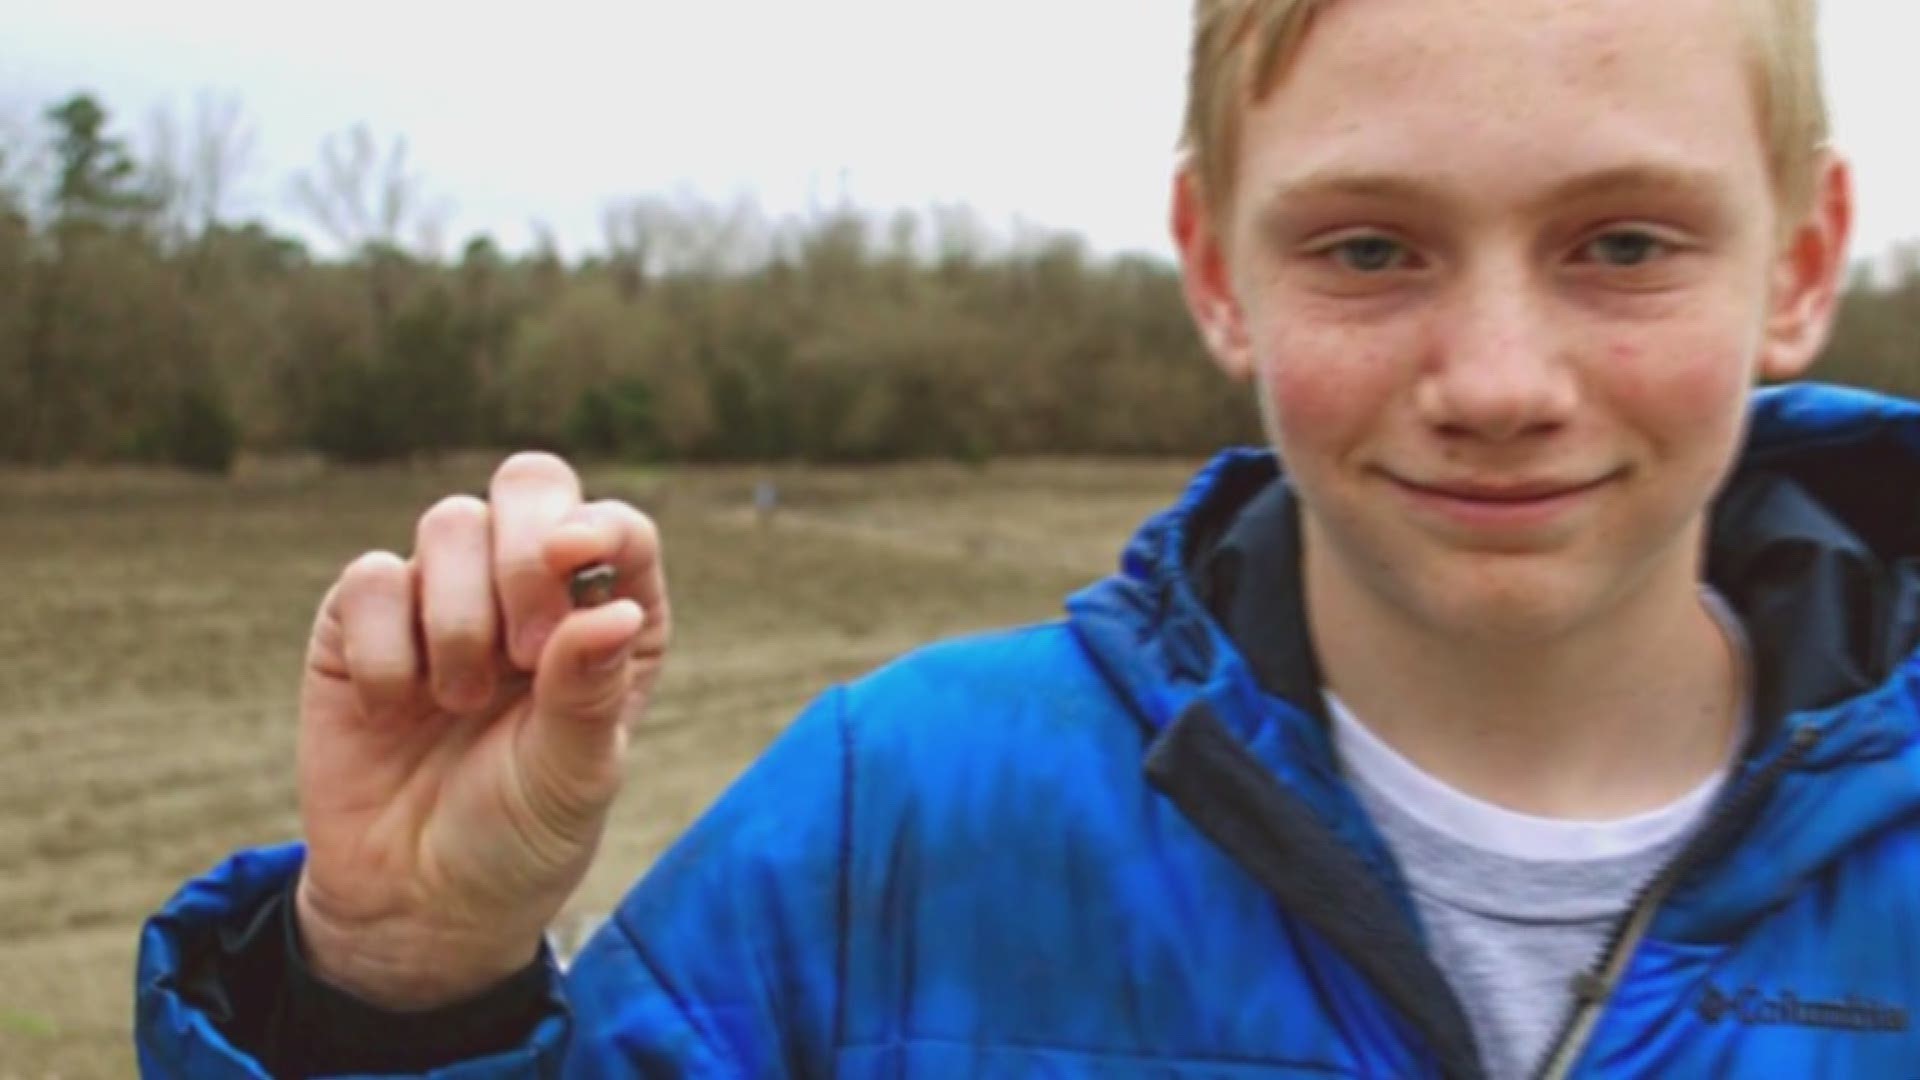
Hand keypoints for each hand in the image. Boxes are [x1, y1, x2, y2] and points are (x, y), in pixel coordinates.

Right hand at [292, 453, 669, 1008]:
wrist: (414, 900)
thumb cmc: (518, 834)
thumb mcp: (573, 779)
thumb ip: (588, 693)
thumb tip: (613, 613)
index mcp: (609, 618)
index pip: (619, 530)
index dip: (596, 526)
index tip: (571, 559)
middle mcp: (533, 590)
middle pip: (532, 484)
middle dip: (523, 550)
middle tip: (522, 649)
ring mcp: (447, 594)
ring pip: (450, 522)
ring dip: (458, 619)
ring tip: (459, 703)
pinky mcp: (364, 618)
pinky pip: (368, 577)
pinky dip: (385, 649)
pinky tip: (394, 709)